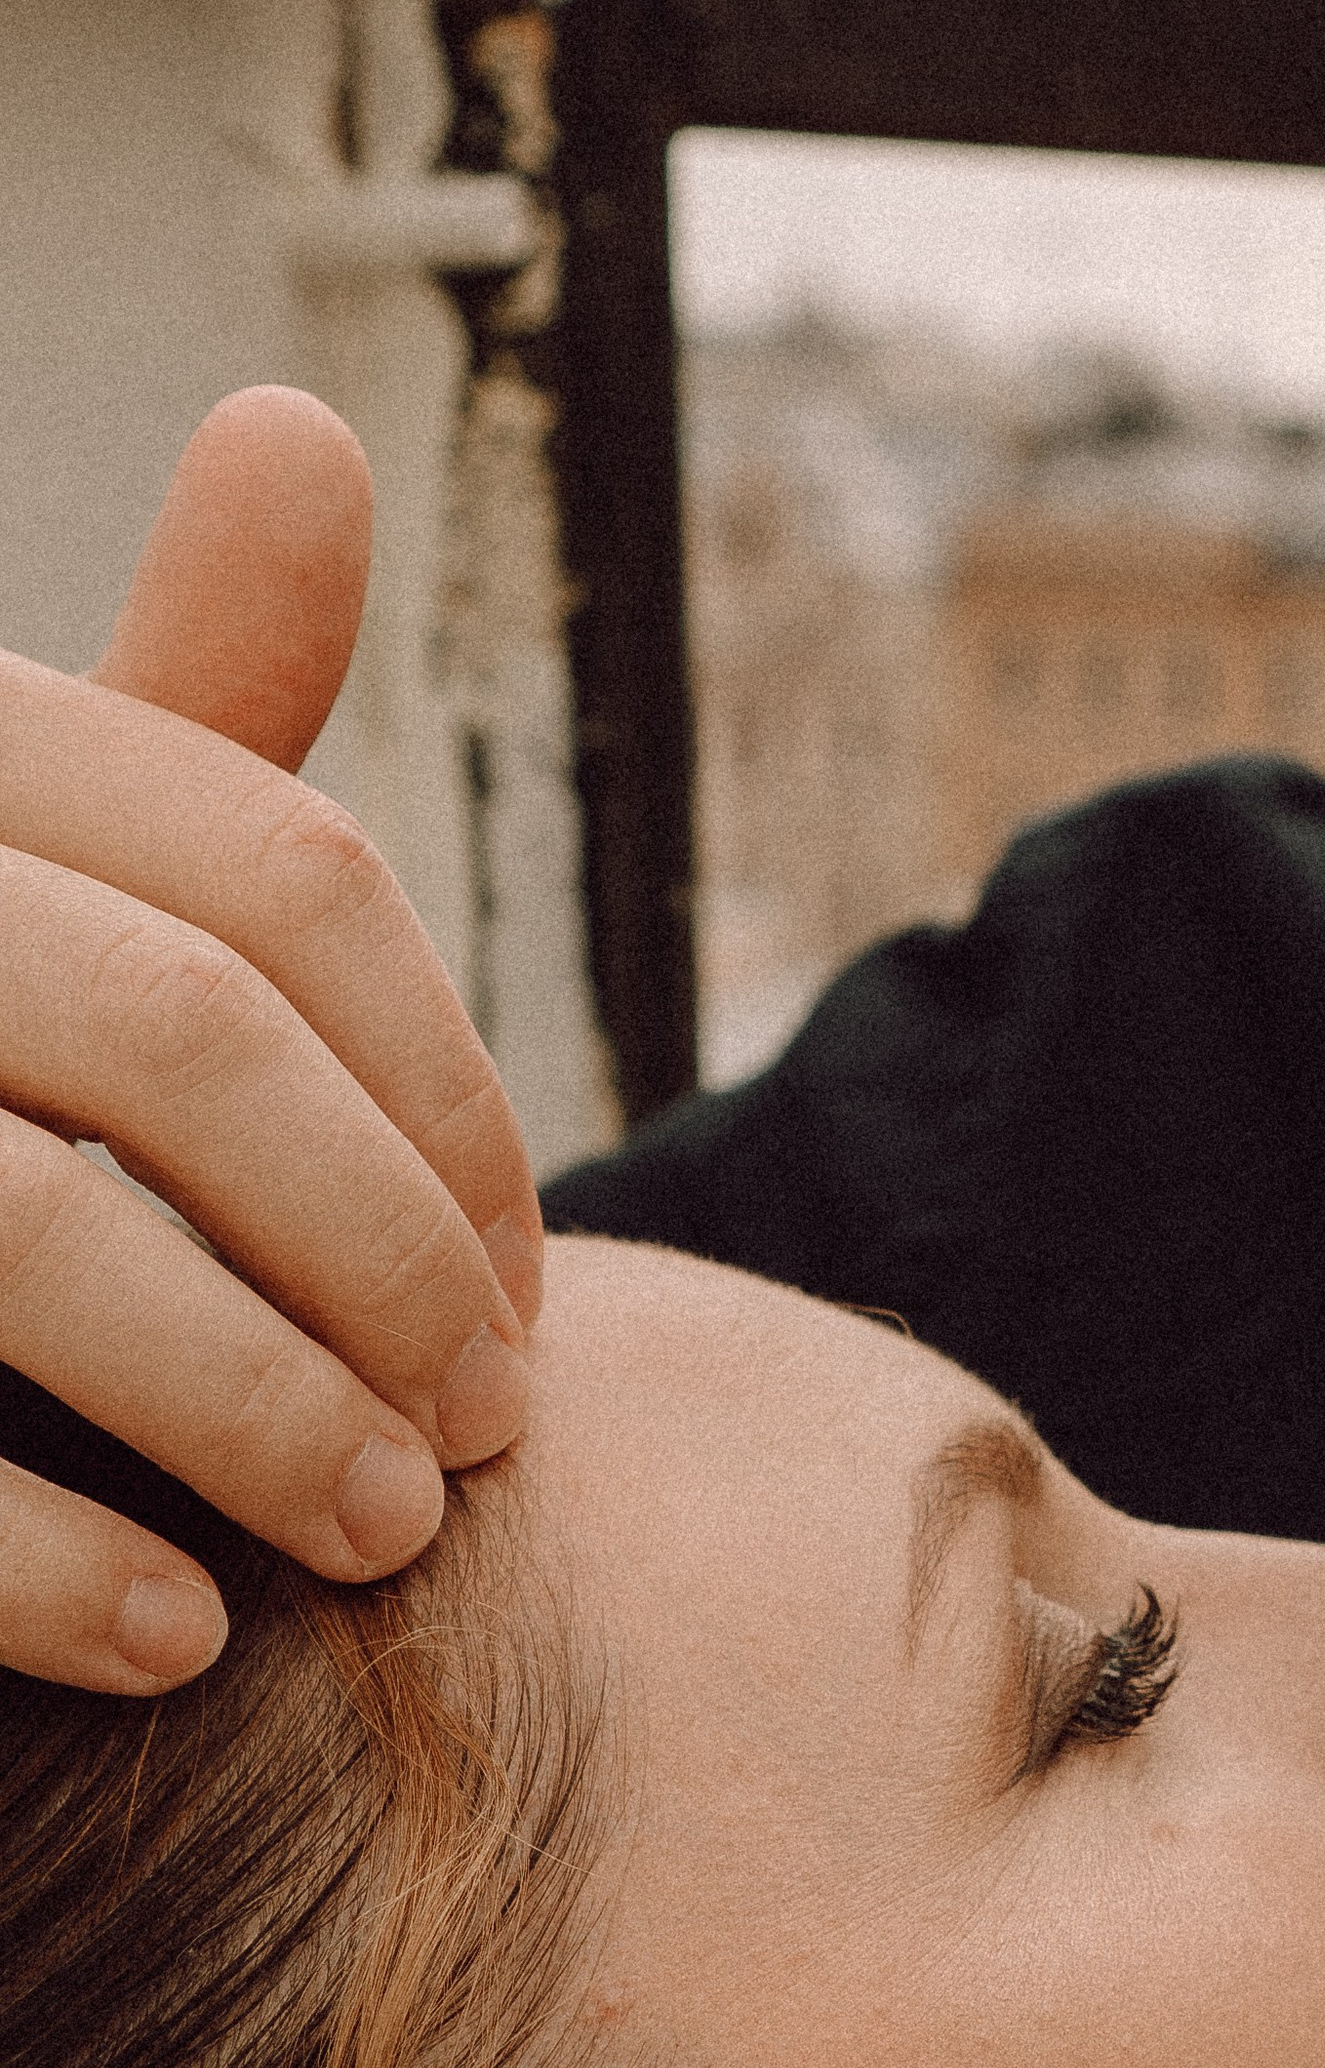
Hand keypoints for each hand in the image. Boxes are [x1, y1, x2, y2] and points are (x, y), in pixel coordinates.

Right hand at [0, 386, 546, 1693]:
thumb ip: (158, 711)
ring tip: (378, 1540)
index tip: (532, 1279)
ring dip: (256, 1416)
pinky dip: (43, 1559)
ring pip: (35, 1231)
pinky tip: (182, 1639)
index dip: (453, 1094)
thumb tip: (303, 428)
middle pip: (188, 1040)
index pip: (279, 877)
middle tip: (494, 1435)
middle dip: (388, 1261)